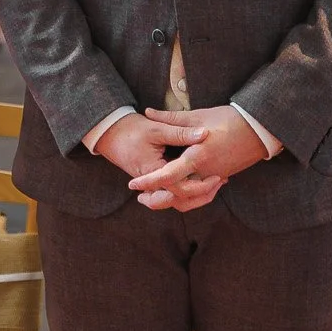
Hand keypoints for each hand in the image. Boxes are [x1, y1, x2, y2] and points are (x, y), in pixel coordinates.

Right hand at [93, 112, 210, 206]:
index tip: (218, 176)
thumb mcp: (157, 129)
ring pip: (176, 201)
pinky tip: (200, 178)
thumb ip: (181, 133)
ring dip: (195, 196)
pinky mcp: (154, 182)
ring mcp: (152, 185)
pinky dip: (186, 190)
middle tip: (220, 181)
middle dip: (202, 195)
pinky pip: (172, 194)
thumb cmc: (131, 130)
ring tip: (214, 183)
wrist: (110, 133)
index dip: (202, 185)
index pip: (181, 188)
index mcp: (154, 173)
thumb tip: (204, 134)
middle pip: (180, 201)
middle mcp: (152, 184)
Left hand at [128, 106, 269, 212]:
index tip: (133, 185)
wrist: (260, 129)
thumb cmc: (229, 119)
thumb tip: (148, 112)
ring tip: (157, 195)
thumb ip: (171, 118)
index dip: (149, 182)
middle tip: (141, 197)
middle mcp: (205, 172)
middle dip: (157, 199)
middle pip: (177, 195)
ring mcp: (215, 177)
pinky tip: (181, 187)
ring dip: (173, 200)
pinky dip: (190, 195)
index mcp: (197, 156)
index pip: (167, 176)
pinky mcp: (222, 177)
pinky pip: (202, 193)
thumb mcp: (198, 116)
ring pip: (191, 199)